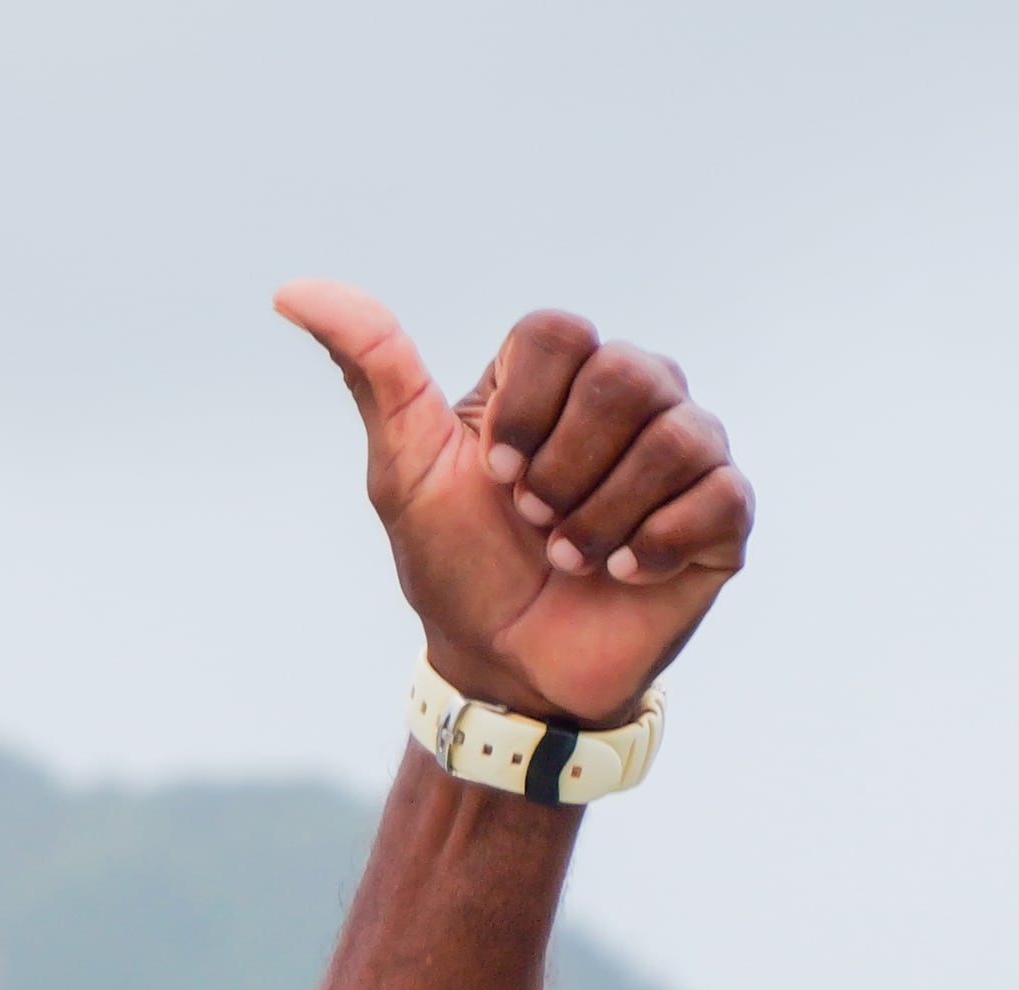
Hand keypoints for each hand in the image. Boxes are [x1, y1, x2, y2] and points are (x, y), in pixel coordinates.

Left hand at [273, 285, 746, 726]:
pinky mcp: (724, 513)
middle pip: (625, 376)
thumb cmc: (458, 566)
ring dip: (601, 517)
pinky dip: (656, 544)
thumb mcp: (404, 469)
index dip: (524, 409)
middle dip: (561, 471)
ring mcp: (686, 449)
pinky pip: (719, 494)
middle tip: (534, 524)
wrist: (506, 670)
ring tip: (571, 558)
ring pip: (676, 435)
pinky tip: (622, 574)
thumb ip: (371, 369)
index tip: (494, 476)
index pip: (559, 331)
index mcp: (558, 375)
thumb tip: (293, 289)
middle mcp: (633, 396)